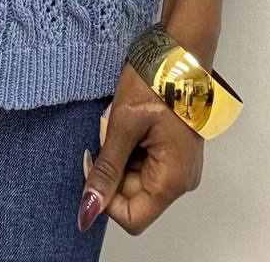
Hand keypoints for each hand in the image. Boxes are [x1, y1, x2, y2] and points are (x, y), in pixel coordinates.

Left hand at [76, 62, 203, 235]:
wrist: (180, 50)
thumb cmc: (156, 81)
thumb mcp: (123, 125)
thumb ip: (106, 170)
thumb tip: (88, 210)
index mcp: (172, 180)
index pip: (131, 218)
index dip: (105, 196)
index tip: (93, 160)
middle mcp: (181, 180)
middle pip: (132, 196)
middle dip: (113, 166)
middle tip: (110, 128)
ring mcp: (180, 165)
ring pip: (135, 177)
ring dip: (120, 152)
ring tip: (122, 119)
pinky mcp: (175, 151)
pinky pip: (145, 162)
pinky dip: (130, 145)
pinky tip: (131, 119)